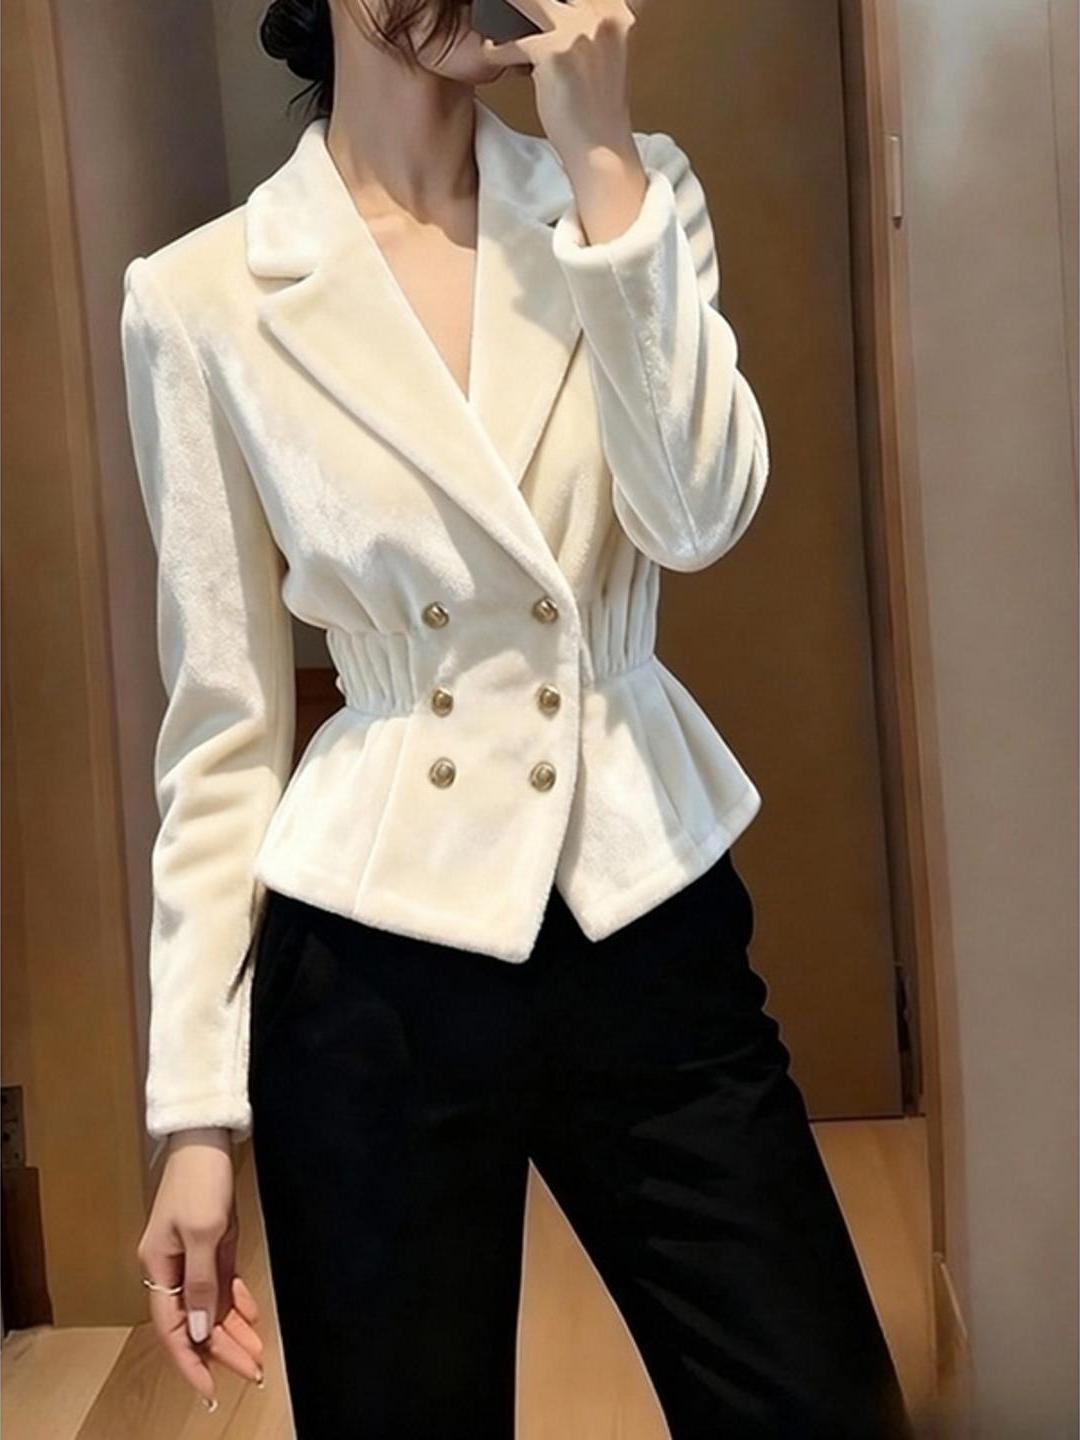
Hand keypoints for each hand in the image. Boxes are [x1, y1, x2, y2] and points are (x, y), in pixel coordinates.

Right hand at [137, 1129, 264, 1409]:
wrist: (206, 1138)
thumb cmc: (200, 1180)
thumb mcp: (203, 1232)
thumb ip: (200, 1283)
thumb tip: (196, 1329)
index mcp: (160, 1266)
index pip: (172, 1328)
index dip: (190, 1362)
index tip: (209, 1390)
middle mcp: (172, 1266)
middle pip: (196, 1320)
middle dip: (222, 1350)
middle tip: (253, 1373)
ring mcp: (192, 1255)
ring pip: (211, 1305)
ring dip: (234, 1330)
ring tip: (257, 1356)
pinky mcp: (211, 1242)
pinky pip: (222, 1283)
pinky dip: (237, 1302)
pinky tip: (253, 1318)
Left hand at [480, 0, 650, 241]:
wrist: (601, 149)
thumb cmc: (595, 109)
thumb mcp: (601, 54)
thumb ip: (586, 25)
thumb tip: (554, 8)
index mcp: (617, 11)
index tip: (529, 7)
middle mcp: (602, 14)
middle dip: (523, 2)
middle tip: (503, 5)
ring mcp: (580, 30)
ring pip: (528, 3)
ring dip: (505, 11)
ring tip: (489, 15)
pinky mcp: (556, 52)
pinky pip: (515, 42)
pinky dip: (498, 50)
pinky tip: (491, 54)